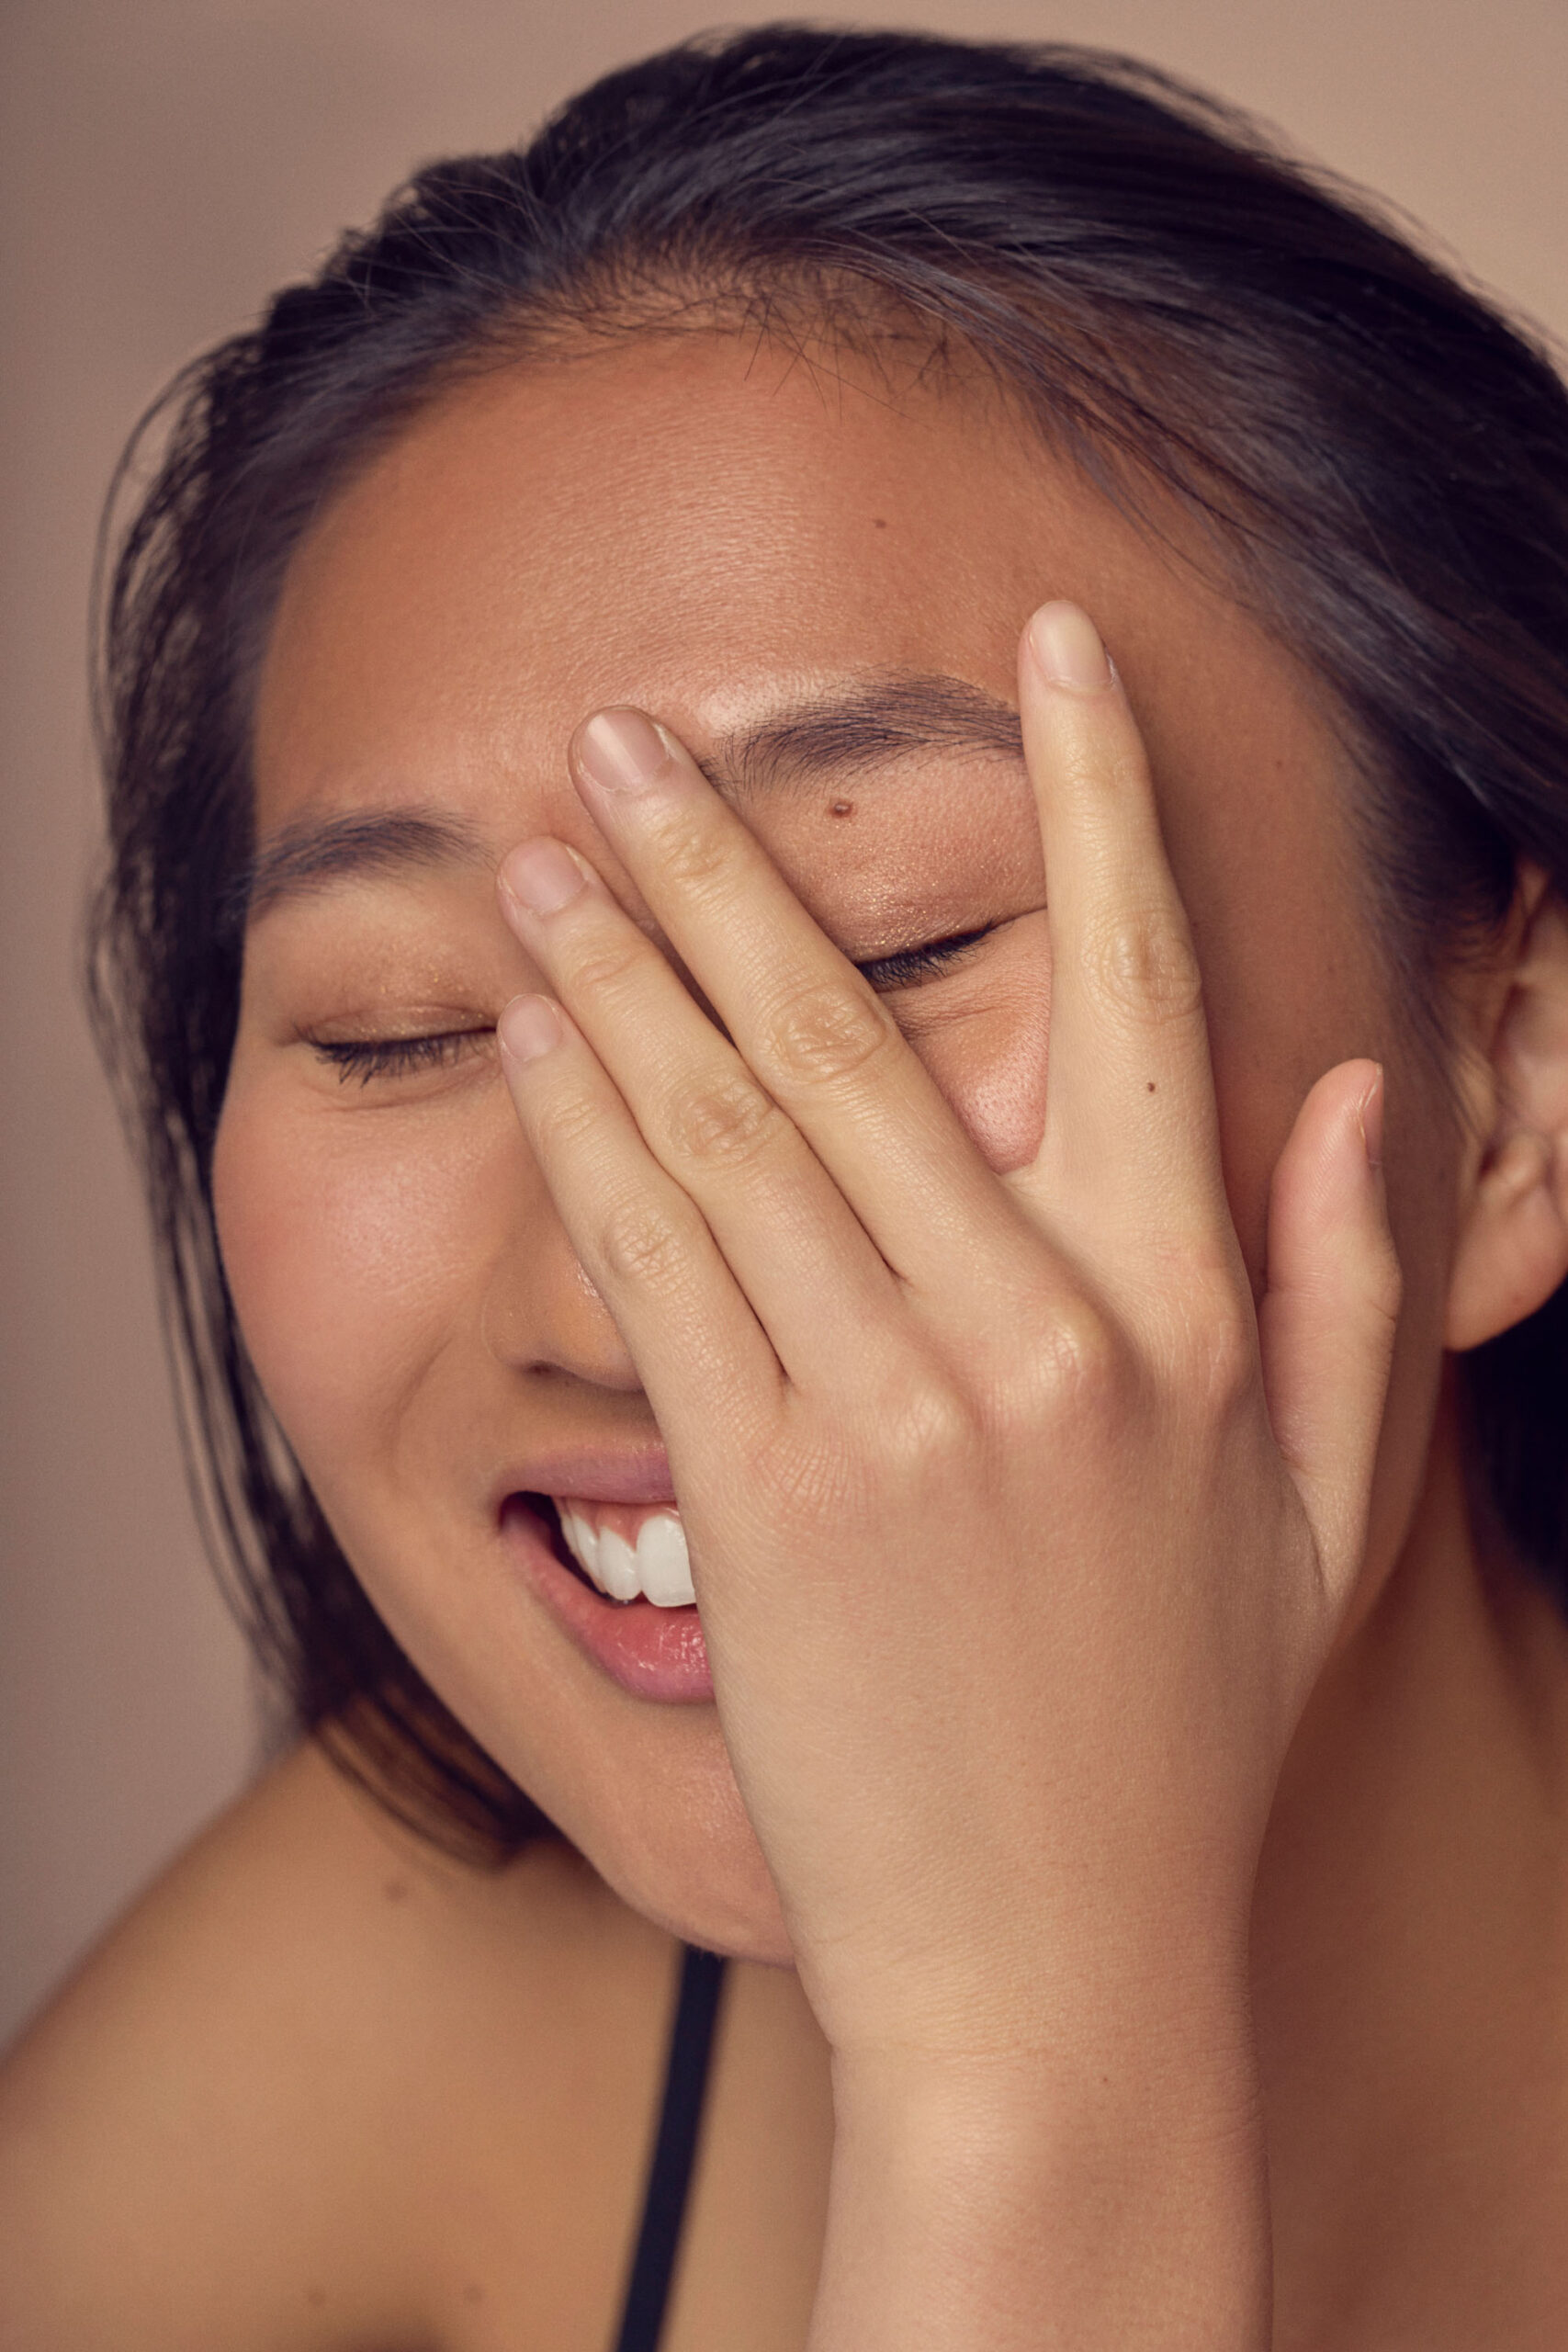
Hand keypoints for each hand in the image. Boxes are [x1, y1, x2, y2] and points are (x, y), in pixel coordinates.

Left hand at [496, 602, 1398, 2341]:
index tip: (1043, 653)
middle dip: (731, 862)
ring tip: (545, 846)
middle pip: (862, 1036)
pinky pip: (657, 1271)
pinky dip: (590, 1136)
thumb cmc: (1182, 1739)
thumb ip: (1345, 1289)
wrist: (1052, 1975)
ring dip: (625, 970)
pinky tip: (539, 1035)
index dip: (1095, 798)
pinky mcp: (760, 1502)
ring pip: (733, 1129)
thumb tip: (1353, 1089)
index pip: (1147, 993)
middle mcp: (1040, 1333)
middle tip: (637, 737)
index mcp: (1189, 1313)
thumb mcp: (1321, 1518)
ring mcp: (890, 1412)